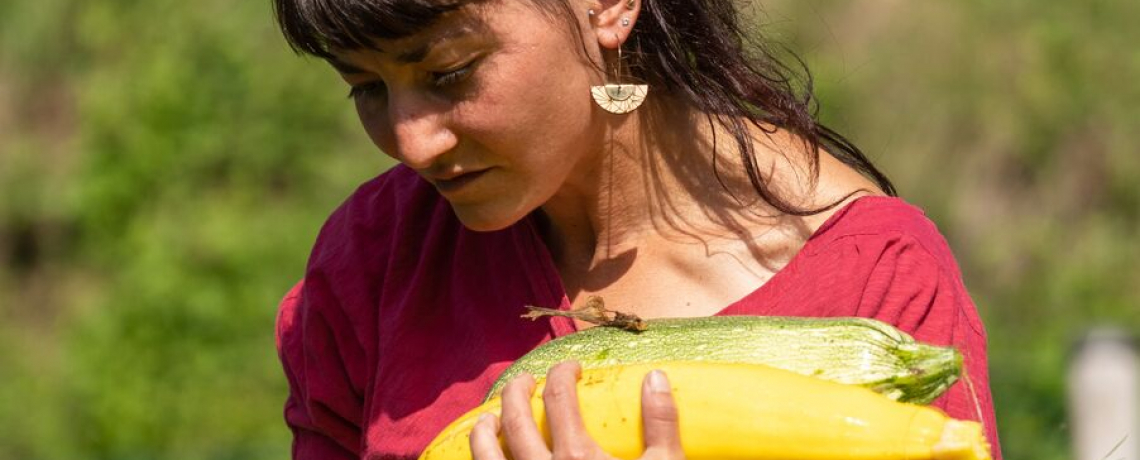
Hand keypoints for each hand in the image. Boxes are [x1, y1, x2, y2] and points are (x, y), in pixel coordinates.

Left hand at [470, 361, 683, 459]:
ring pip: (486, 454)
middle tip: (525, 380)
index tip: (571, 367)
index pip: (560, 397)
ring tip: (489, 418)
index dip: (563, 373)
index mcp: (577, 456)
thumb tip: (655, 376)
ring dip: (484, 429)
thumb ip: (662, 422)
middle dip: (517, 390)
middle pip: (515, 417)